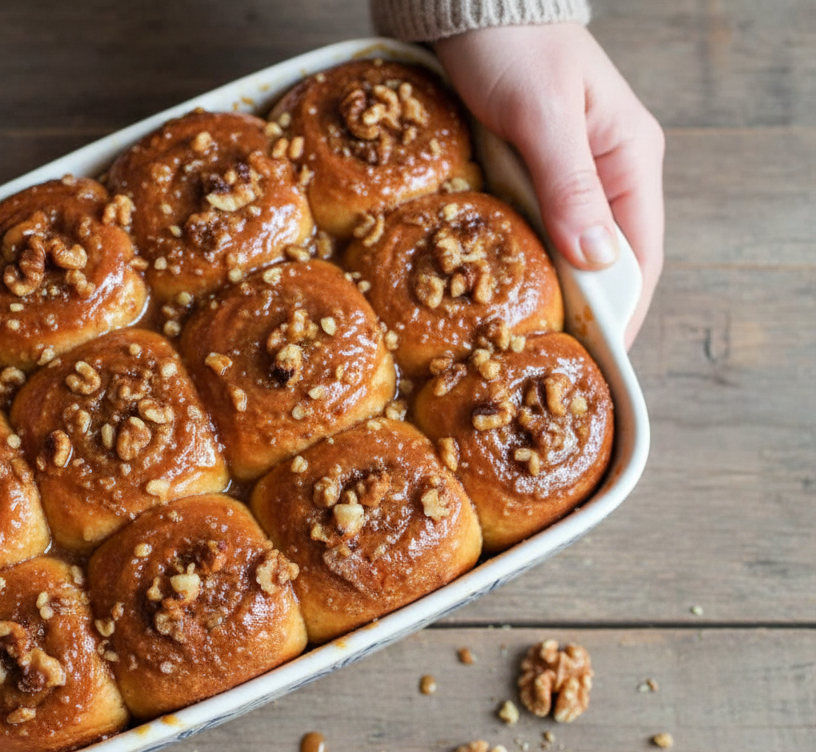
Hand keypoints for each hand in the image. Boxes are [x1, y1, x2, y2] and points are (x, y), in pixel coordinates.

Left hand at [433, 23, 664, 345]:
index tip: (592, 358)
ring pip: (562, 251)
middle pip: (601, 263)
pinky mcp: (523, 173)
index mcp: (629, 159)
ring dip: (544, 291)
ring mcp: (563, 176)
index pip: (638, 258)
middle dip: (580, 311)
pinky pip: (528, 230)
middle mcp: (603, 173)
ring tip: (514, 339)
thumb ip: (569, 184)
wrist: (467, 4)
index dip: (620, 313)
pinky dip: (515, 262)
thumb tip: (596, 261)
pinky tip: (489, 291)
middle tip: (543, 361)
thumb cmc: (510, 45)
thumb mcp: (541, 113)